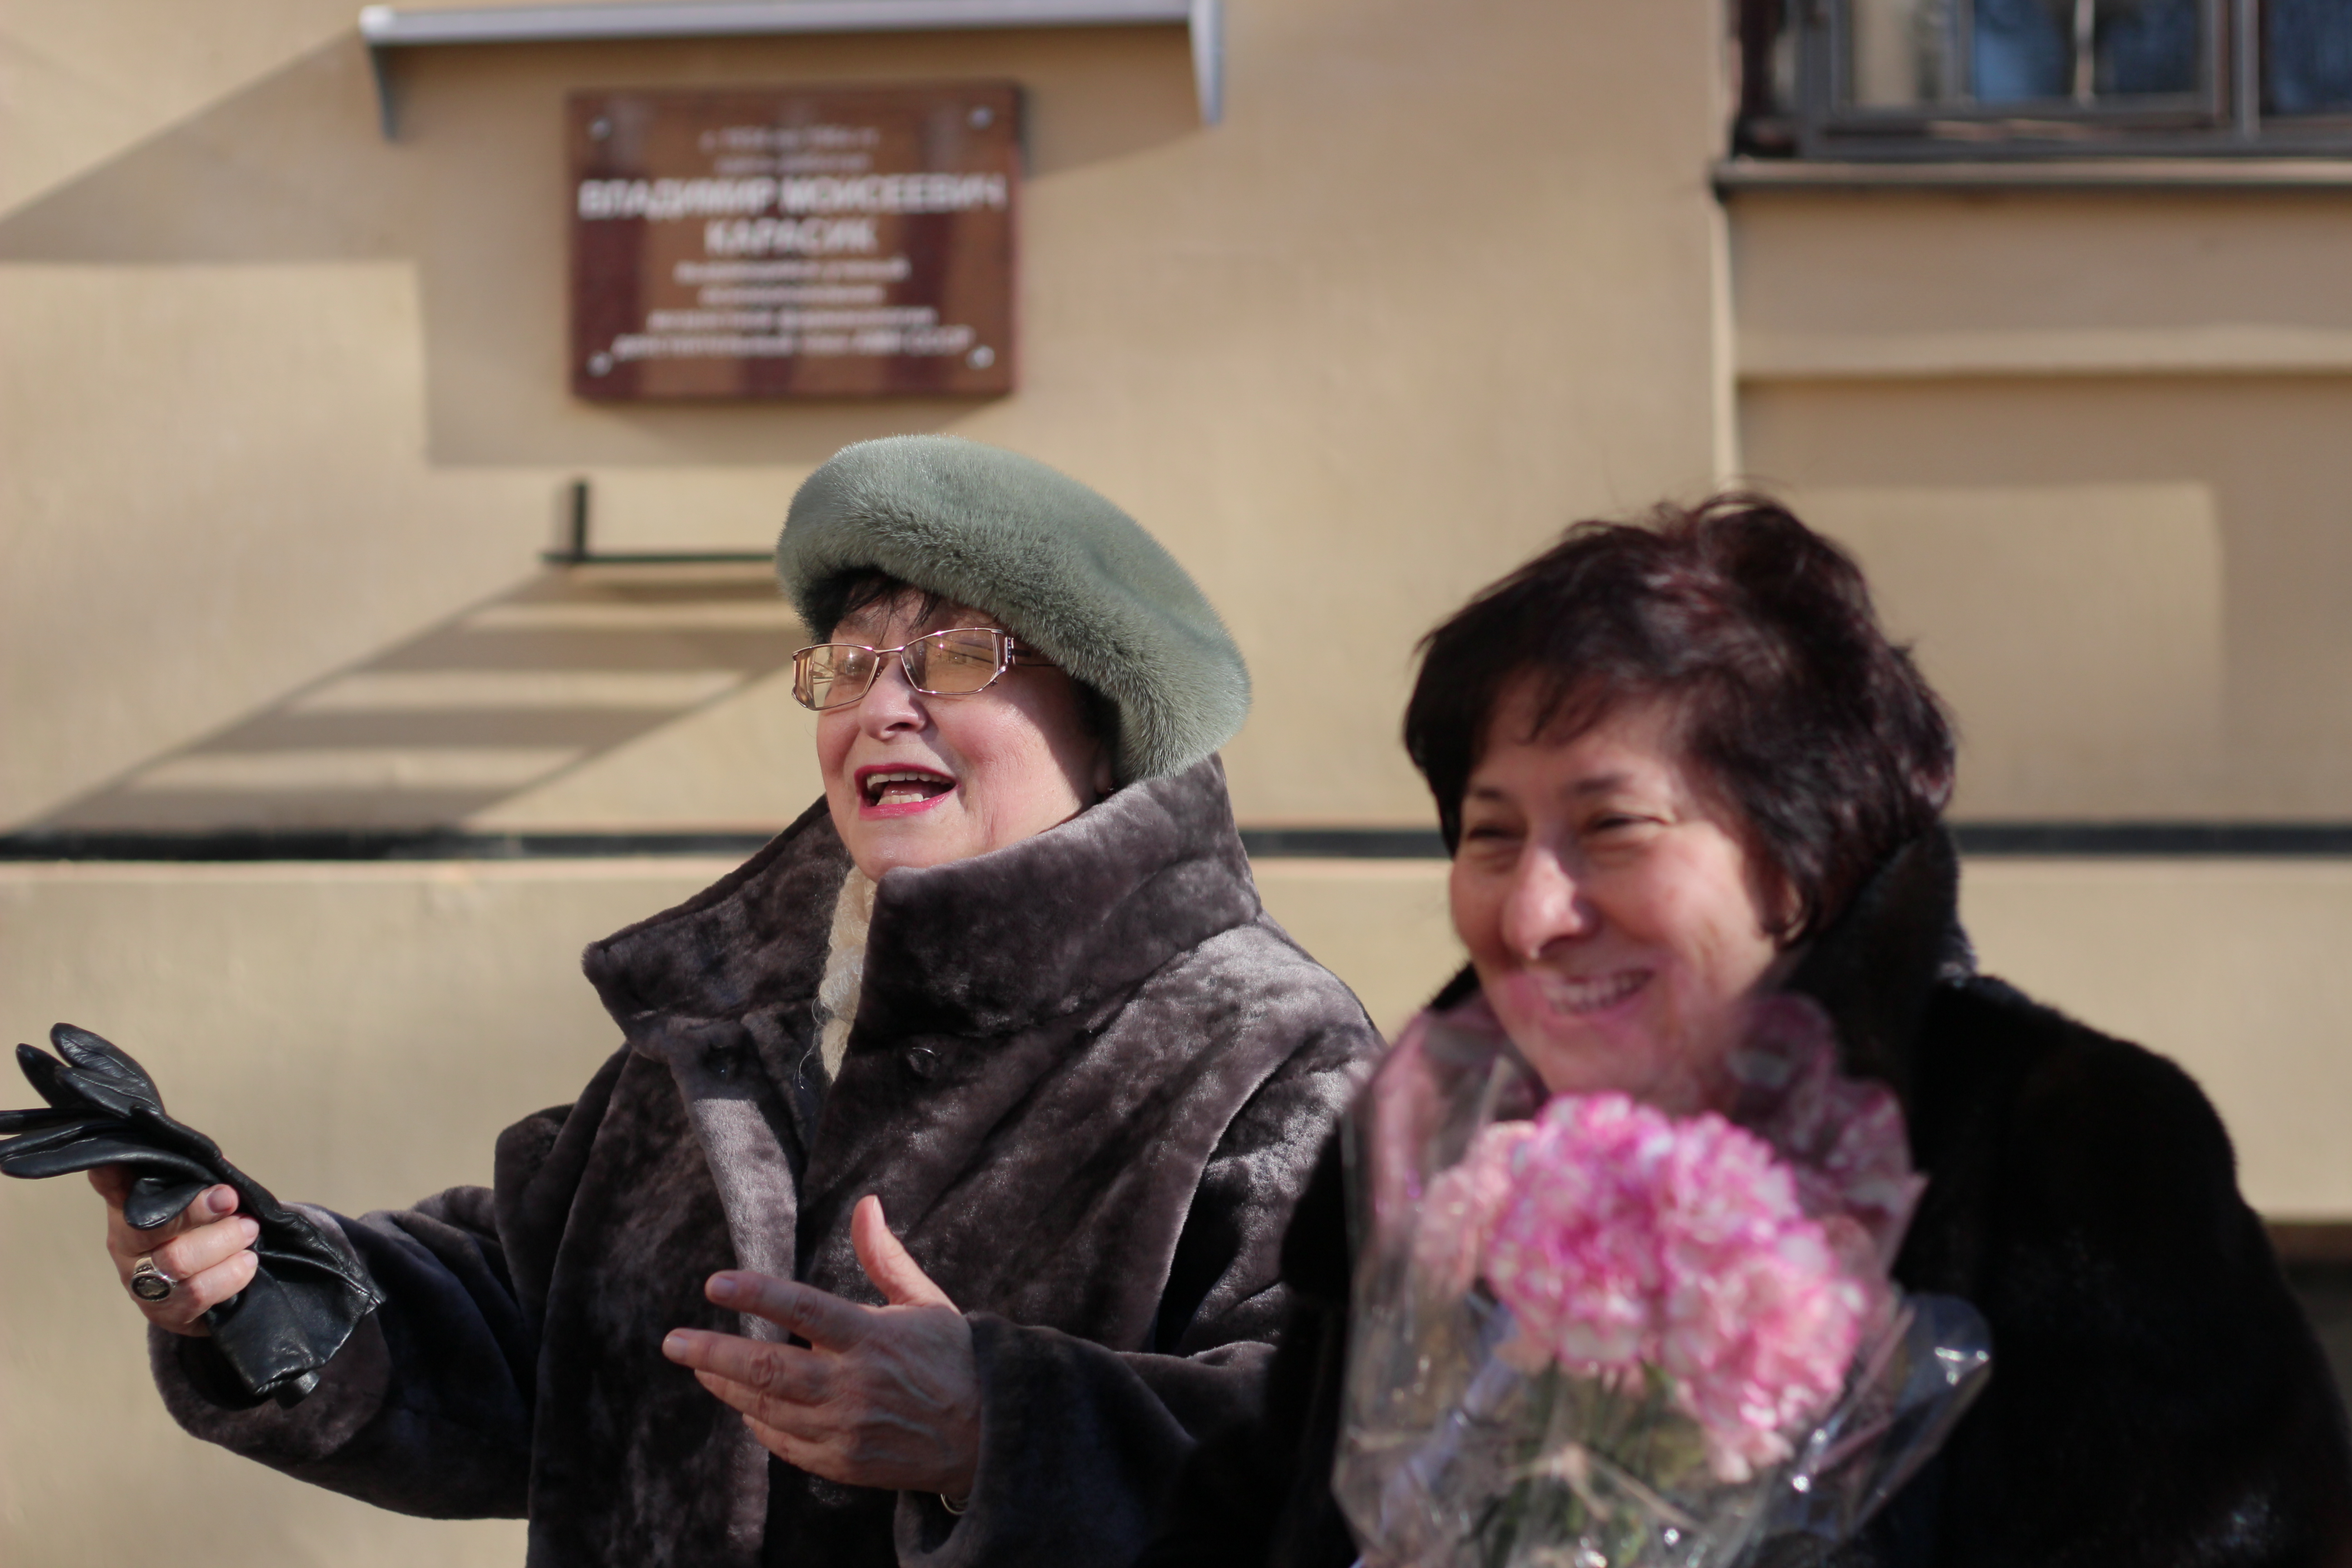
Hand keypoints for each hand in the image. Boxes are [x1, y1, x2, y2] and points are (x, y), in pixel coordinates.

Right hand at [89, 1170, 257, 1336]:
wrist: (202, 1289)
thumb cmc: (197, 1230)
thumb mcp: (196, 1199)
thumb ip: (201, 1179)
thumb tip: (222, 1165)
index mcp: (129, 1209)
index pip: (112, 1187)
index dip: (110, 1175)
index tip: (113, 1163)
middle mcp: (126, 1246)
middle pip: (151, 1227)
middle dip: (197, 1211)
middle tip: (231, 1200)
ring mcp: (140, 1283)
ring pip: (177, 1262)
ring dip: (222, 1243)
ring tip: (249, 1231)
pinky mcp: (164, 1313)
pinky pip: (197, 1295)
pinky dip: (229, 1276)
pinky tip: (246, 1263)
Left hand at [662, 1195, 979, 1497]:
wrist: (987, 1437)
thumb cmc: (953, 1359)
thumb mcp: (926, 1302)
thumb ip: (885, 1257)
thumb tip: (866, 1204)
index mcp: (874, 1338)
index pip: (804, 1310)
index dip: (757, 1295)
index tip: (714, 1284)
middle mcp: (854, 1385)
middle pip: (766, 1368)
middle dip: (712, 1353)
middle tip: (672, 1341)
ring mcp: (845, 1430)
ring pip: (765, 1407)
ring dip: (725, 1385)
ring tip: (698, 1365)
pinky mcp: (841, 1463)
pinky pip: (783, 1443)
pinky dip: (758, 1422)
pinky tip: (744, 1405)